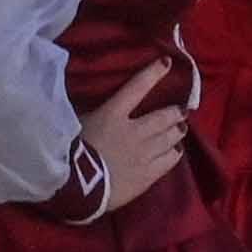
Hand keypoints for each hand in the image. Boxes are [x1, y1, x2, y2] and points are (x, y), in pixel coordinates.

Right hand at [80, 64, 190, 212]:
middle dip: (175, 112)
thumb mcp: (76, 124)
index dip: (153, 74)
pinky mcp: (149, 174)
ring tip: (180, 129)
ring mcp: (144, 153)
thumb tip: (97, 108)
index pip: (136, 88)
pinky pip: (169, 161)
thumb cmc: (70, 152)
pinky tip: (176, 152)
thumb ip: (92, 114)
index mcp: (112, 115)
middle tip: (181, 110)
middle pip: (163, 117)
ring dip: (177, 131)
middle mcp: (134, 131)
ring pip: (170, 138)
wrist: (78, 188)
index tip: (167, 63)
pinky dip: (175, 154)